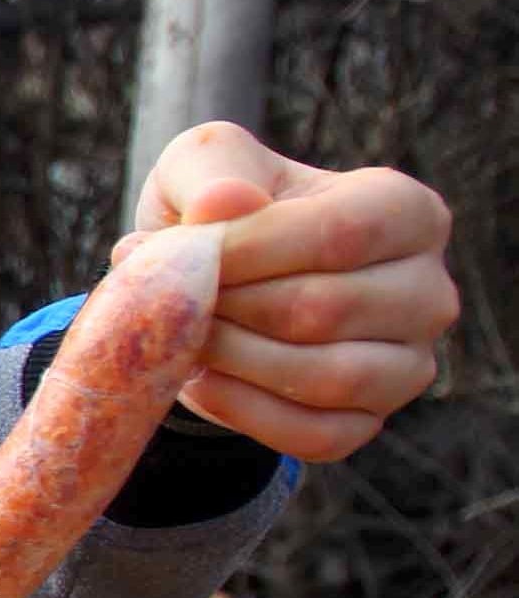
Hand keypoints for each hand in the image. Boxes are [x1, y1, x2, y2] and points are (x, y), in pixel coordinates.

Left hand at [124, 123, 456, 461]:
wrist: (208, 288)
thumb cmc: (218, 212)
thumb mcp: (204, 163)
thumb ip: (215, 169)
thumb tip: (228, 203)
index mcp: (406, 212)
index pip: (339, 234)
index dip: (249, 249)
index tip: (178, 252)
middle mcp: (427, 290)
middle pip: (324, 309)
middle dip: (229, 307)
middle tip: (169, 300)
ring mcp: (408, 363)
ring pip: (325, 377)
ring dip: (232, 359)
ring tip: (180, 336)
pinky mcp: (370, 422)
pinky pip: (314, 434)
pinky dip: (243, 411)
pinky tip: (199, 380)